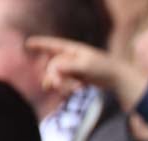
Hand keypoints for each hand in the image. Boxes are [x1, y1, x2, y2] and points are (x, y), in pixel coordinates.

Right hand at [29, 36, 147, 109]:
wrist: (119, 79)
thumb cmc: (104, 68)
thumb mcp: (85, 66)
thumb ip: (68, 67)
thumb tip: (53, 69)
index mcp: (73, 49)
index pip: (53, 45)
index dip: (41, 45)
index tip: (28, 44)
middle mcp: (72, 57)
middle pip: (54, 66)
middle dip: (53, 75)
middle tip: (55, 85)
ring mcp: (76, 68)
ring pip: (59, 76)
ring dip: (61, 83)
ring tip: (70, 89)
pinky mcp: (80, 78)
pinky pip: (67, 83)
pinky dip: (69, 87)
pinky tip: (79, 89)